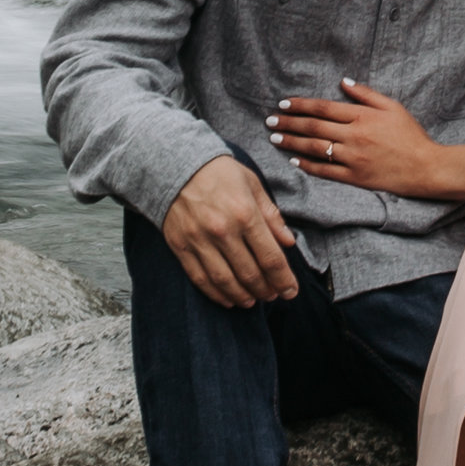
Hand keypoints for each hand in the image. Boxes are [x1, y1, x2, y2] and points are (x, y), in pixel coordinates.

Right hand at [163, 155, 299, 306]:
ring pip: (225, 281)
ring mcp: (199, 240)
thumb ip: (271, 216)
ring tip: (253, 301)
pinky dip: (216, 294)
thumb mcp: (252, 184)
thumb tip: (288, 243)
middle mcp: (223, 230)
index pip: (271, 257)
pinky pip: (200, 278)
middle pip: (250, 274)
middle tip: (274, 296)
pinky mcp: (180, 246)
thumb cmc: (219, 173)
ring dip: (243, 296)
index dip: (284, 280)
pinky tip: (228, 299)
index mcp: (245, 213)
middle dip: (266, 290)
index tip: (291, 292)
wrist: (173, 164)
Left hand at [267, 81, 464, 199]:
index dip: (301, 105)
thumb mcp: (392, 106)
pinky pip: (326, 171)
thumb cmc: (411, 135)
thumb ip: (366, 94)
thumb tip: (343, 81)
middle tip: (269, 120)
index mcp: (362, 116)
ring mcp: (353, 158)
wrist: (425, 167)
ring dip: (292, 142)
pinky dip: (307, 165)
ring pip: (315, 148)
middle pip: (314, 127)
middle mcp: (354, 136)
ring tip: (275, 137)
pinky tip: (294, 160)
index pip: (323, 107)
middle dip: (288, 122)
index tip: (284, 104)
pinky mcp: (355, 177)